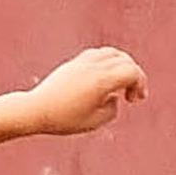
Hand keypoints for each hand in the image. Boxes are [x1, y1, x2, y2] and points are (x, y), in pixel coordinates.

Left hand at [24, 47, 148, 135]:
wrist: (35, 110)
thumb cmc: (63, 119)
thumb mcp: (94, 121)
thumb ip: (112, 109)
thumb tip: (114, 97)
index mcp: (101, 80)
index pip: (132, 72)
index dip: (141, 84)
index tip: (135, 100)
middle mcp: (94, 67)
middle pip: (125, 60)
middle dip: (133, 76)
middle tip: (130, 95)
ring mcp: (83, 62)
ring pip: (112, 53)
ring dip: (122, 66)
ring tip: (120, 84)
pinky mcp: (73, 63)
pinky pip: (98, 54)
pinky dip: (108, 62)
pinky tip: (104, 78)